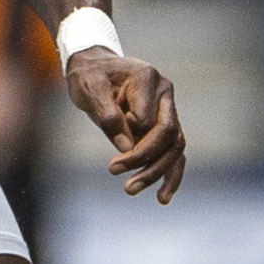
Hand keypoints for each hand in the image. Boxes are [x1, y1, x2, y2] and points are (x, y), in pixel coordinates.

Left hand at [68, 50, 186, 202]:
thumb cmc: (90, 75)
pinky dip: (170, 174)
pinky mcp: (165, 125)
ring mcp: (168, 109)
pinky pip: (174, 152)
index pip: (147, 119)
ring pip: (174, 147)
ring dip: (156, 172)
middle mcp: (165, 93)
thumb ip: (108, 115)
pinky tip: (163, 197)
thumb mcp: (90, 88)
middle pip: (168, 135)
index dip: (129, 134)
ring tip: (131, 190)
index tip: (107, 132)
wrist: (94, 66)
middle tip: (115, 174)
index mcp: (148, 79)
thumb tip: (126, 147)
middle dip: (145, 161)